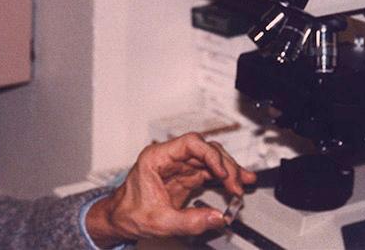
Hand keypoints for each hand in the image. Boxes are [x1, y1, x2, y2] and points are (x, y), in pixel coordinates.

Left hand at [85, 132, 255, 246]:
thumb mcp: (160, 221)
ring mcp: (179, 167)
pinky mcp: (186, 178)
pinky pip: (209, 173)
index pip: (190, 143)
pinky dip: (224, 179)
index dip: (210, 155)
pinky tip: (236, 184)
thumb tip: (218, 217)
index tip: (223, 173)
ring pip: (210, 159)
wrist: (120, 220)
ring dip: (228, 170)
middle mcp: (169, 158)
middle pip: (204, 149)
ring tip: (244, 183)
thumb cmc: (129, 213)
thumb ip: (191, 221)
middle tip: (237, 184)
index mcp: (156, 158)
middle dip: (224, 164)